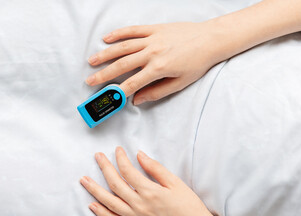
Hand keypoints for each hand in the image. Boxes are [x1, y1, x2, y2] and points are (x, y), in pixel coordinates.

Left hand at [80, 147, 238, 215]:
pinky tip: (93, 205)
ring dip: (95, 190)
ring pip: (110, 203)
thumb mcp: (176, 183)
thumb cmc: (189, 208)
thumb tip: (140, 155)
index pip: (128, 171)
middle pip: (115, 184)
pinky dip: (102, 213)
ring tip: (84, 180)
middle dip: (104, 168)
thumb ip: (155, 168)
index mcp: (150, 192)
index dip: (120, 159)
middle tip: (98, 157)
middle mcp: (140, 205)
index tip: (117, 151)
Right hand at [86, 22, 220, 104]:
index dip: (118, 91)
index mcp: (159, 68)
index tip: (107, 97)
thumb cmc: (197, 62)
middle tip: (90, 80)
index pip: (133, 83)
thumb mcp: (180, 83)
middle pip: (122, 64)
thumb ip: (157, 92)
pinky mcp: (154, 29)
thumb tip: (138, 100)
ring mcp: (152, 39)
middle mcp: (152, 52)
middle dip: (104, 74)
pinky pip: (133, 30)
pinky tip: (106, 38)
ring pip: (123, 46)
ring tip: (92, 61)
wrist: (210, 40)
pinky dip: (118, 33)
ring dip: (105, 54)